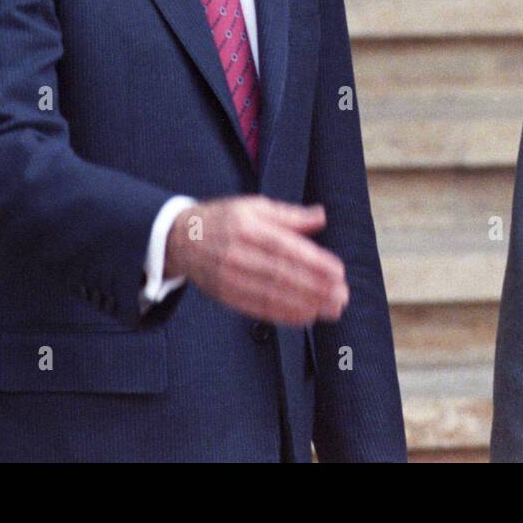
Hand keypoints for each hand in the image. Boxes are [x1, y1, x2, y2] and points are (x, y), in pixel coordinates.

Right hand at [165, 196, 348, 325]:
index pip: (285, 248)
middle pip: (281, 275)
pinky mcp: (226, 295)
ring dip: (305, 304)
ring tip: (331, 309)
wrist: (181, 239)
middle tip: (341, 296)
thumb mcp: (254, 206)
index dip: (313, 262)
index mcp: (247, 227)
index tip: (338, 271)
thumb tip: (321, 216)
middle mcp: (237, 254)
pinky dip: (284, 314)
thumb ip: (290, 215)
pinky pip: (258, 308)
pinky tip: (306, 316)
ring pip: (271, 295)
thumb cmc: (224, 219)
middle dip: (315, 288)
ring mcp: (229, 278)